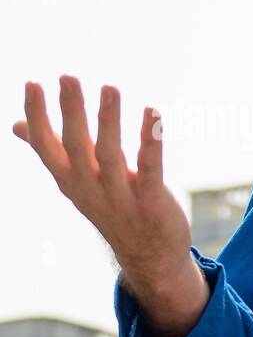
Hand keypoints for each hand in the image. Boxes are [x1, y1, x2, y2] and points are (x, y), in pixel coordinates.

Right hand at [14, 76, 206, 336]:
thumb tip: (15, 125)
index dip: (37, 116)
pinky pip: (150, 168)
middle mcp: (90, 188)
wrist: (150, 259)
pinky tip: (153, 114)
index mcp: (70, 180)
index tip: (32, 84)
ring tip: (109, 88)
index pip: (45, 146)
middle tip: (68, 77)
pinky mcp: (151, 202)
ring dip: (109, 120)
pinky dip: (151, 141)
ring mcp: (120, 196)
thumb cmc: (113, 209)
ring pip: (110, 155)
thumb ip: (53, 151)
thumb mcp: (78, 182)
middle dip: (71, 111)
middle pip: (76, 146)